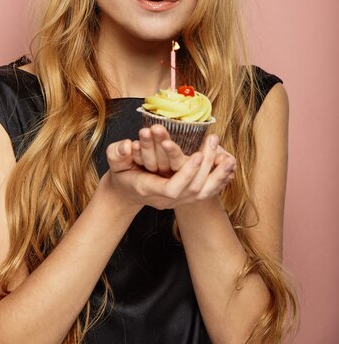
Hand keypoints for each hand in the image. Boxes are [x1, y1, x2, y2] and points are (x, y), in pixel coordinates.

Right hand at [102, 129, 235, 209]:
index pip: (172, 188)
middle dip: (207, 167)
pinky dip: (219, 180)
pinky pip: (207, 192)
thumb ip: (117, 152)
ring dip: (218, 175)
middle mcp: (165, 199)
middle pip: (193, 191)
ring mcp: (176, 201)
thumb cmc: (121, 173)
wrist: (126, 191)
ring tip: (229, 156)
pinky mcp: (185, 197)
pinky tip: (229, 166)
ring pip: (204, 194)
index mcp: (148, 189)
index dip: (186, 174)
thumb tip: (128, 145)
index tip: (198, 155)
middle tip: (213, 142)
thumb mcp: (114, 160)